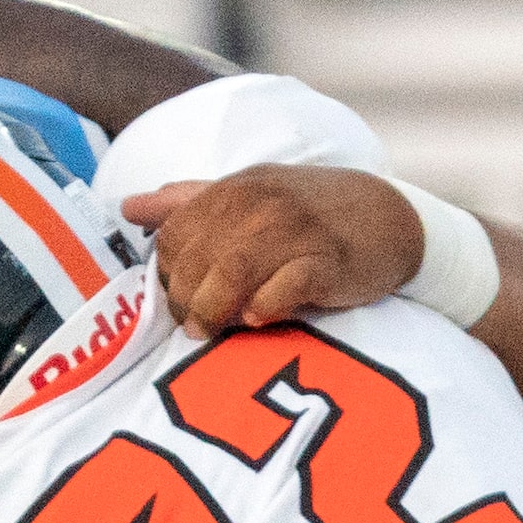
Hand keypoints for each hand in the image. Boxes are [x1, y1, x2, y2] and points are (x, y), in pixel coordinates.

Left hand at [121, 165, 422, 340]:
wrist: (392, 218)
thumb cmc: (316, 214)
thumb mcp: (253, 195)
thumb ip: (191, 201)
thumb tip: (129, 208)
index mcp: (236, 189)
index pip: (178, 233)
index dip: (168, 272)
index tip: (177, 299)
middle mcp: (262, 204)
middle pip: (201, 257)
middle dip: (187, 298)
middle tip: (192, 326)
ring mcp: (297, 231)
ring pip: (234, 272)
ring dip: (215, 308)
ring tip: (212, 332)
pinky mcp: (330, 261)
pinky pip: (287, 285)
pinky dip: (267, 305)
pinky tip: (259, 319)